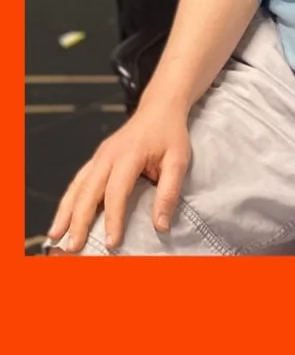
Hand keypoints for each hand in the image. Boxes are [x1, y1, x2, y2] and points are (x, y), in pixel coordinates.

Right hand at [47, 103, 192, 252]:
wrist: (159, 108)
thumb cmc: (170, 134)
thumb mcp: (179, 160)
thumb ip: (169, 192)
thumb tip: (161, 225)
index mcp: (129, 155)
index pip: (116, 192)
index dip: (113, 218)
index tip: (111, 242)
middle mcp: (107, 156)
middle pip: (88, 192)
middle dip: (79, 222)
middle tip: (73, 247)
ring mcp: (98, 157)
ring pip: (76, 188)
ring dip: (65, 213)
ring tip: (56, 236)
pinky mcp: (95, 160)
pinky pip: (77, 183)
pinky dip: (67, 201)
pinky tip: (63, 218)